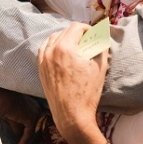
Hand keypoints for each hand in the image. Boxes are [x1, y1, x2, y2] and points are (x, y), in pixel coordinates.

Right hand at [0, 85, 40, 143]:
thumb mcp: (10, 115)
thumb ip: (16, 123)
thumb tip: (17, 134)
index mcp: (31, 105)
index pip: (32, 123)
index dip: (27, 136)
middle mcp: (36, 108)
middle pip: (35, 130)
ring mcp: (35, 113)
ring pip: (32, 134)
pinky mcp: (32, 118)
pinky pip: (28, 135)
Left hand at [37, 23, 107, 139]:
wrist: (72, 116)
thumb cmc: (87, 93)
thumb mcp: (99, 66)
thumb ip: (100, 46)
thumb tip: (101, 35)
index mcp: (65, 48)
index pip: (75, 27)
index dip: (87, 28)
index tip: (94, 34)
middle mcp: (51, 51)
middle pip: (64, 31)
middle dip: (77, 33)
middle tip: (88, 40)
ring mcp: (43, 61)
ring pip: (52, 39)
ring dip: (64, 38)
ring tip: (75, 45)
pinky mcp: (40, 69)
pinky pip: (44, 50)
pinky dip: (53, 46)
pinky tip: (61, 51)